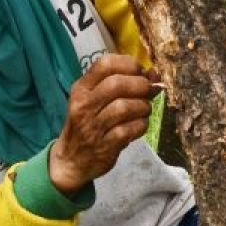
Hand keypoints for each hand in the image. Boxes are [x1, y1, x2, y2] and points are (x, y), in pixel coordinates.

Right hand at [49, 55, 158, 195]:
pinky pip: (130, 129)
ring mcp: (93, 127)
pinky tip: (140, 125)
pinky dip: (141, 125)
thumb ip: (120, 85)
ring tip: (144, 110)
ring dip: (143, 106)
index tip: (141, 71)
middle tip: (148, 91)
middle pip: (117, 84)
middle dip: (140, 84)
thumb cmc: (87, 124)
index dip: (129, 64)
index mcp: (81, 89)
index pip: (105, 64)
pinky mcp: (105, 146)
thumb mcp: (93, 100)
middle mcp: (84, 105)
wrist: (71, 161)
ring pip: (125, 107)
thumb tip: (154, 74)